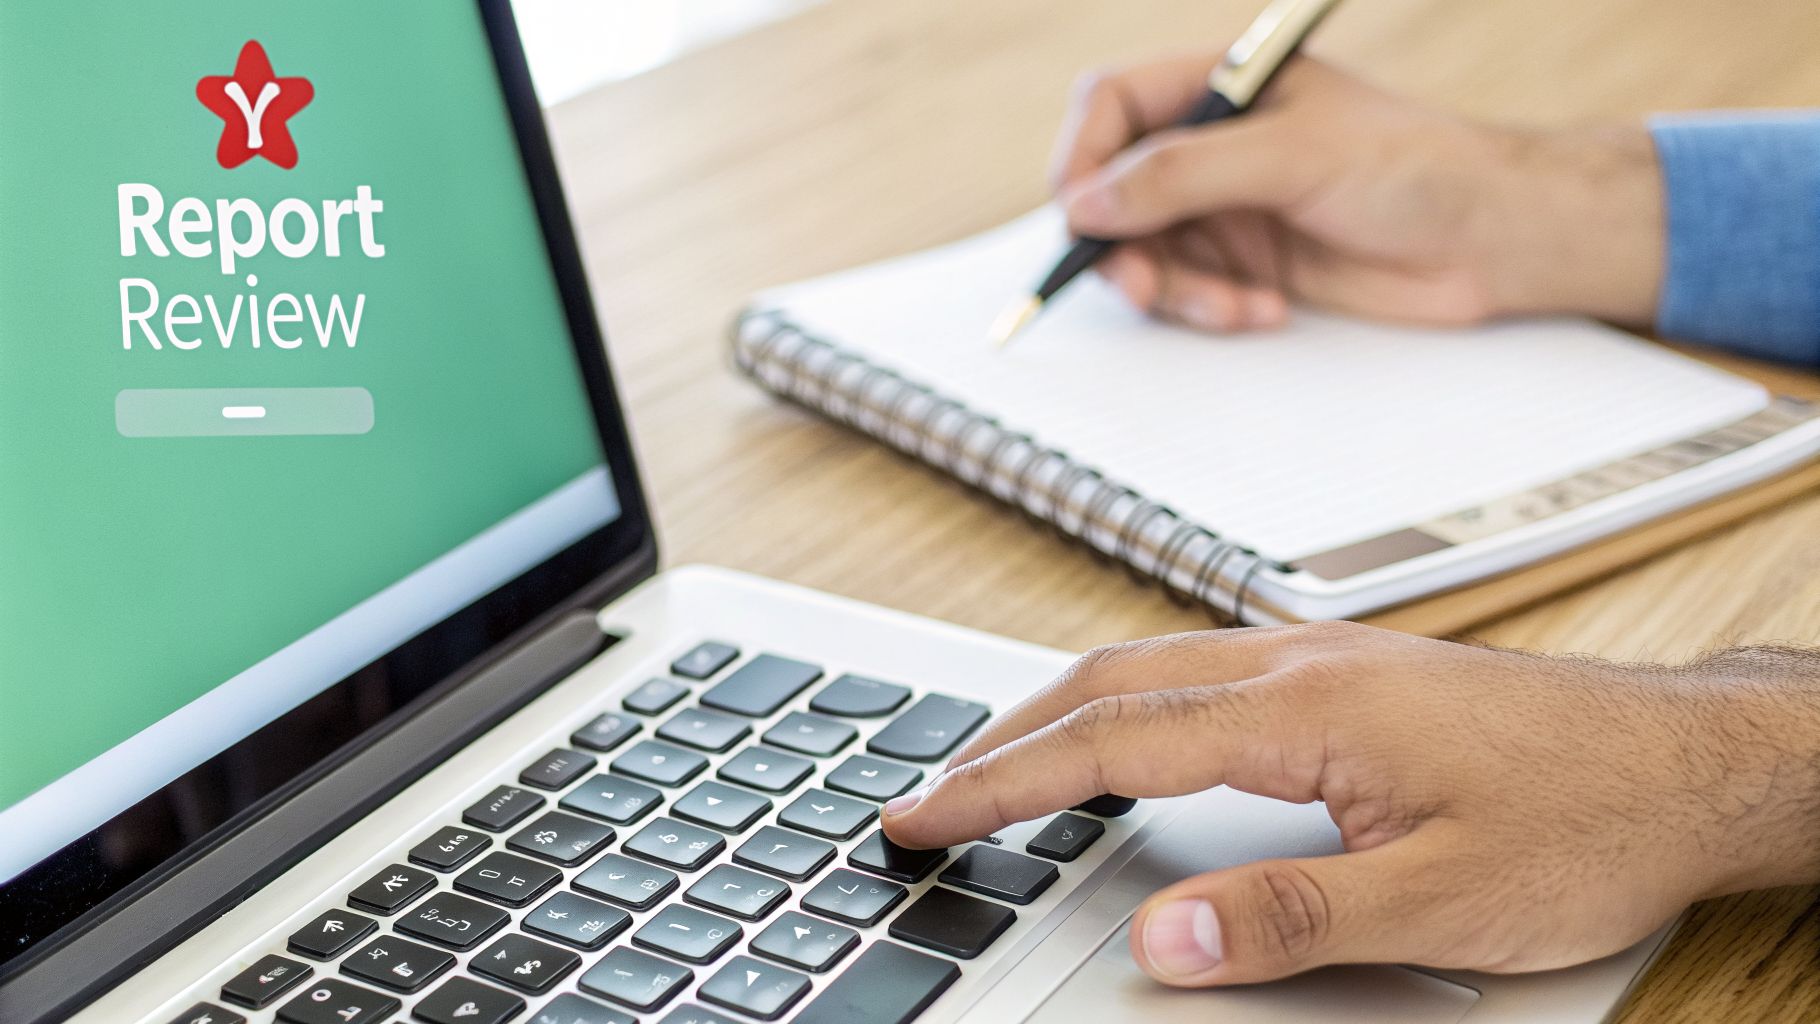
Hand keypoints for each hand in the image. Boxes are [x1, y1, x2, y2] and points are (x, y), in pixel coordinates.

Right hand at [881, 623, 1819, 985]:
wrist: (1697, 760)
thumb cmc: (1591, 820)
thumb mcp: (1439, 905)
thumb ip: (1287, 918)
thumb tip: (1158, 938)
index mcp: (1308, 708)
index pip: (1110, 740)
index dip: (1002, 783)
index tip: (925, 813)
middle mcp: (1303, 663)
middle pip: (1110, 681)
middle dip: (1006, 737)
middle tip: (932, 793)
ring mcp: (1327, 659)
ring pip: (1153, 666)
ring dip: (1062, 713)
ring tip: (1001, 769)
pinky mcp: (1353, 674)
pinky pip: (1202, 672)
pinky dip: (1128, 705)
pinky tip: (1129, 742)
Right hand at [1051, 55, 1664, 331]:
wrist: (1489, 241)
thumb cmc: (1415, 168)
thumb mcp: (1290, 157)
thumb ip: (1182, 175)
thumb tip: (1086, 203)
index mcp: (1220, 84)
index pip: (1112, 105)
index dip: (1082, 158)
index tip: (1080, 214)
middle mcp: (1212, 142)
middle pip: (1113, 189)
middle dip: (1122, 244)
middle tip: (1141, 286)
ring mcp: (1225, 205)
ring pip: (1144, 251)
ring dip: (1174, 289)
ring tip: (1229, 306)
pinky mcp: (1246, 262)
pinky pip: (1187, 291)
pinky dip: (1210, 309)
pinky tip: (1264, 308)